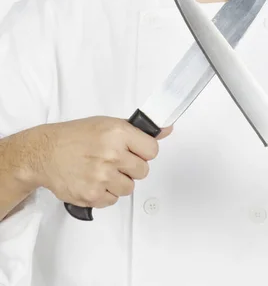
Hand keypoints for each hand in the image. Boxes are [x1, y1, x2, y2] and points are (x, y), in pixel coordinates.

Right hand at [28, 116, 172, 209]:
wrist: (45, 152)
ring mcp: (102, 176)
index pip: (152, 150)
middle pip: (143, 171)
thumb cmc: (75, 136)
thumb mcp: (108, 123)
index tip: (136, 151)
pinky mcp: (92, 195)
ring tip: (102, 170)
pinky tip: (94, 180)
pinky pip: (113, 200)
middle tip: (116, 160)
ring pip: (129, 188)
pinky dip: (105, 193)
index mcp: (118, 133)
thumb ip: (139, 130)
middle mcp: (112, 154)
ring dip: (119, 181)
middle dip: (132, 167)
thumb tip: (167, 129)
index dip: (144, 152)